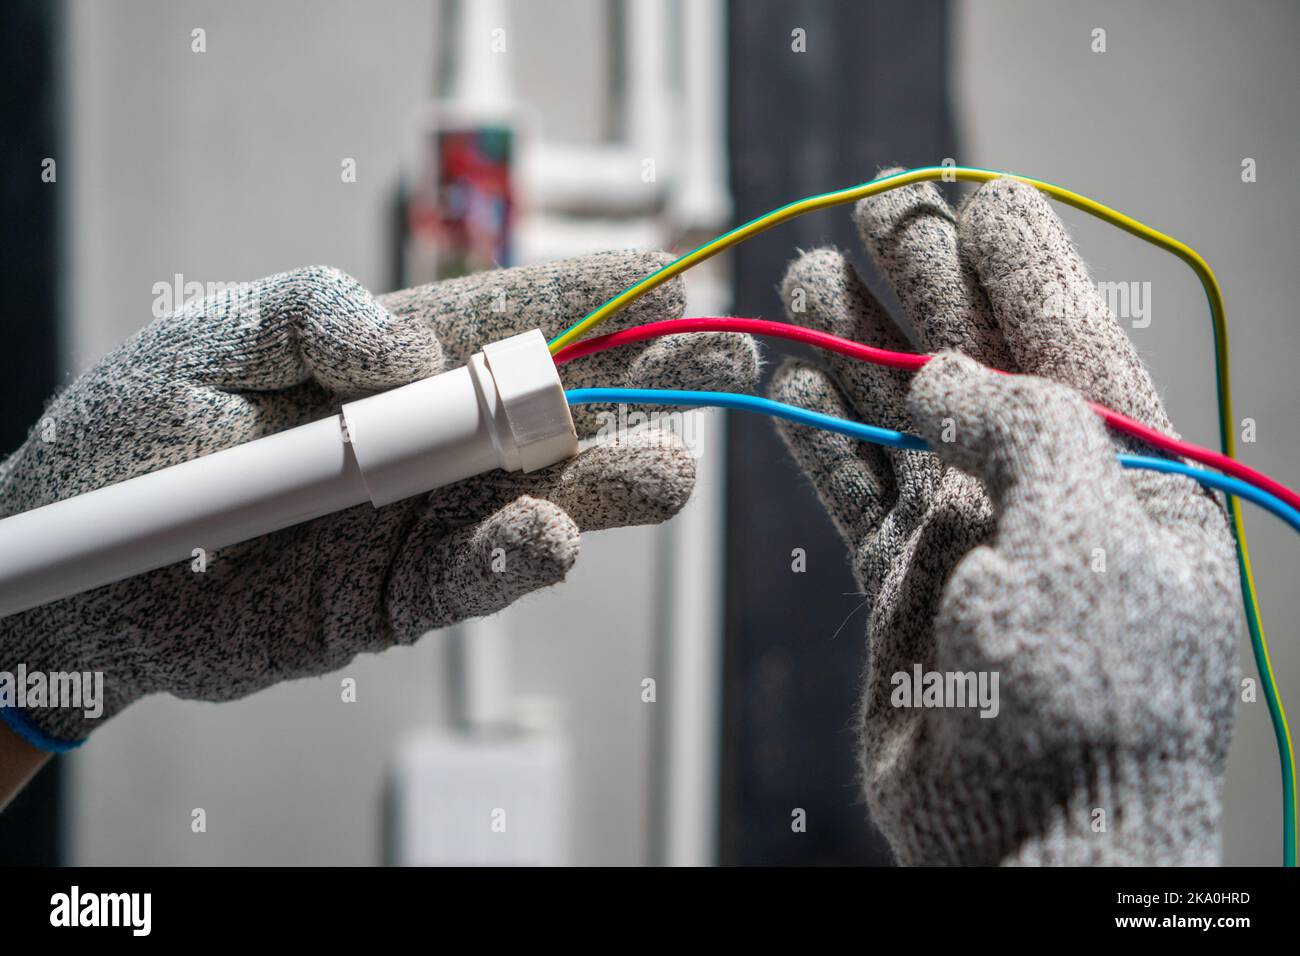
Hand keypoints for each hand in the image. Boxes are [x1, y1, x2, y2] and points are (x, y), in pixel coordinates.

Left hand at [0, 251, 757, 745]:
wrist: (82, 581)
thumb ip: (309, 313)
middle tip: (717, 366)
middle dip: (642, 387)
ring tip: (659, 472)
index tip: (667, 277)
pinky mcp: (404, 601)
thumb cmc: (135, 438)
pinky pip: (479, 581)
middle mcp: (432, 442)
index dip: (590, 297)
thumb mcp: (208, 340)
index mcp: (396, 364)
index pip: (512, 319)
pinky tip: (546, 540)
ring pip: (546, 501)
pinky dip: (519, 562)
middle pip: (558, 412)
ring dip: (608, 485)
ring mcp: (426, 523)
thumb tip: (412, 354)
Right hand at [770, 175, 1238, 863]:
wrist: (1025, 839)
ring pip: (901, 414)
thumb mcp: (1088, 540)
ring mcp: (971, 534)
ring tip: (811, 276)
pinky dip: (818, 427)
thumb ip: (1027, 430)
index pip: (1074, 343)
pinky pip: (853, 482)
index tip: (980, 195)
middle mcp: (1049, 496)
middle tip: (879, 209)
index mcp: (1130, 480)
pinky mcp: (903, 576)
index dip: (1024, 265)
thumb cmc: (1087, 702)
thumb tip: (939, 378)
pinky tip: (790, 372)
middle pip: (977, 363)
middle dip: (926, 285)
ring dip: (856, 345)